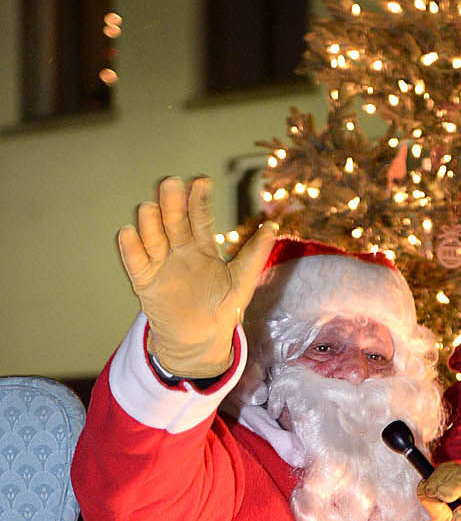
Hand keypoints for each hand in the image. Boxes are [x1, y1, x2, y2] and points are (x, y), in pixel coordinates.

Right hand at [118, 176, 277, 378]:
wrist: (201, 340)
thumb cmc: (222, 308)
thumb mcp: (242, 280)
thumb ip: (255, 255)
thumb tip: (273, 227)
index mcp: (202, 246)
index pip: (199, 217)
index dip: (199, 199)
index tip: (200, 180)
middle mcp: (179, 249)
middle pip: (173, 221)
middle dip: (172, 203)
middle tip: (171, 183)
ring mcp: (160, 263)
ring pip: (153, 237)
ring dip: (150, 223)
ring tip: (150, 209)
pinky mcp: (145, 281)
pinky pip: (136, 262)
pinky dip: (131, 248)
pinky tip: (129, 232)